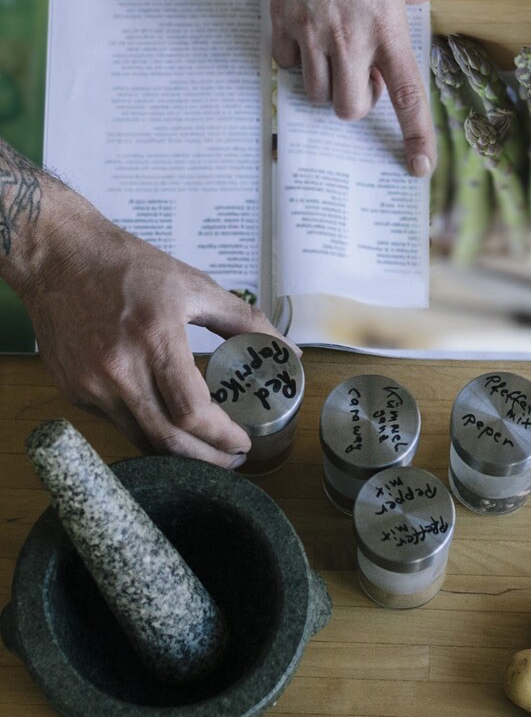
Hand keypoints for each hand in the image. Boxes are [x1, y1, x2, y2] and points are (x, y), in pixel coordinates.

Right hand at [18, 194, 291, 467]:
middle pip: (168, 441)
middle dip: (207, 459)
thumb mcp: (193, 284)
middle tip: (232, 459)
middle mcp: (119, 368)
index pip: (193, 412)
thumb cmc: (127, 266)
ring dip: (176, 451)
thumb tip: (288, 351)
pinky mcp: (73, 390)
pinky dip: (145, 427)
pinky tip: (163, 417)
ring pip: (140, 439)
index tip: (244, 442)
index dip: (222, 437)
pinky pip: (116, 422)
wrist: (57, 256)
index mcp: (155, 337)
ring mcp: (91, 384)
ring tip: (204, 447)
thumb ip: (245, 319)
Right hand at [261, 0, 444, 175]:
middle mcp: (349, 36)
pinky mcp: (281, 20)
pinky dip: (297, 59)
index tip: (418, 167)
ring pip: (316, 92)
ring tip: (333, 52)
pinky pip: (286, 63)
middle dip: (356, 102)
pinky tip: (305, 33)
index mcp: (387, 24)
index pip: (406, 94)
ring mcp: (311, 30)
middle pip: (349, 108)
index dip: (415, 136)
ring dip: (327, 83)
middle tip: (361, 76)